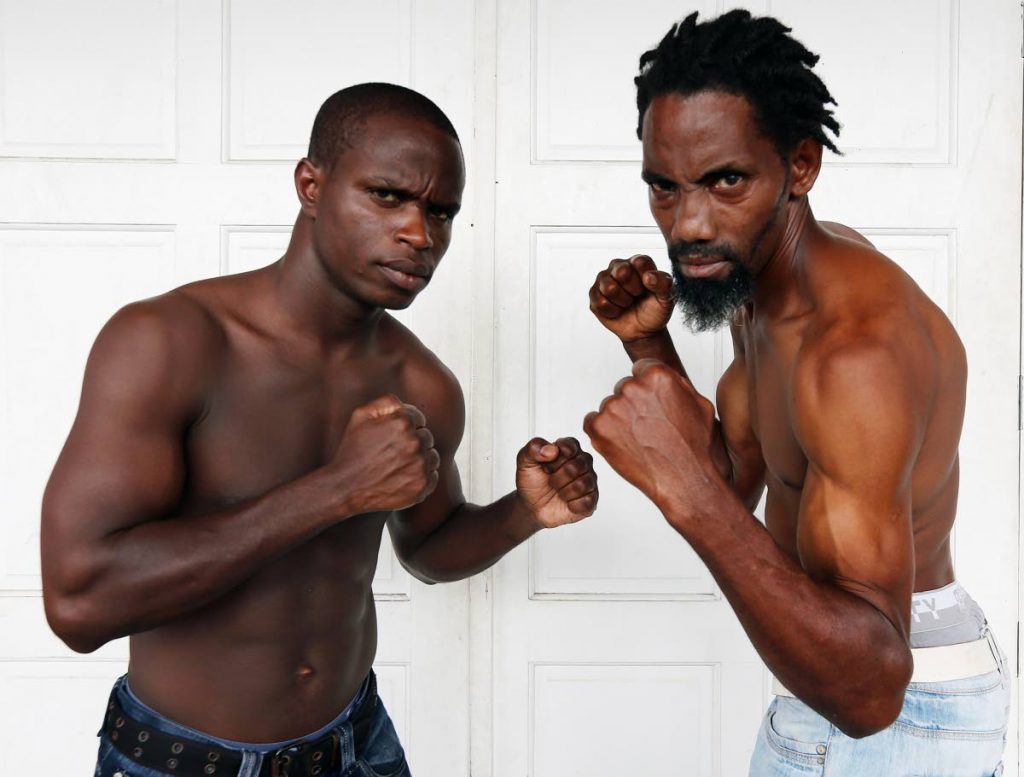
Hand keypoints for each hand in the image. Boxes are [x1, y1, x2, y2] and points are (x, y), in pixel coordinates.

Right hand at [330, 394, 439, 513]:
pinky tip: (402, 479)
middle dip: (413, 443)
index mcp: (403, 422)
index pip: (419, 418)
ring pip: (432, 457)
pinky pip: (432, 476)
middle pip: (426, 437)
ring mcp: (420, 465)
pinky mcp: (422, 485)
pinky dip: (421, 478)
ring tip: (397, 467)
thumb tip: (403, 403)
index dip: (405, 427)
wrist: (346, 488)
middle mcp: (415, 442)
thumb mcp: (360, 416)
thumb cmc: (352, 451)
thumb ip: (386, 402)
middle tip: (392, 454)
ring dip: (419, 460)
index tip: (393, 438)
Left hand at [516, 437, 597, 527]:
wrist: (531, 506)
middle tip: (550, 481)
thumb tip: (552, 449)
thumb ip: (533, 448)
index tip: (546, 466)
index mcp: (569, 448)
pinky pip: (587, 501)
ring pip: (583, 484)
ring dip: (564, 491)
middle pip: (577, 466)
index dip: (554, 460)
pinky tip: (566, 502)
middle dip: (557, 477)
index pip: (570, 447)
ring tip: (557, 491)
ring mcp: (589, 480)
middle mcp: (583, 462)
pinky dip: (571, 504)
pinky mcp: (591, 500)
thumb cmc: (532, 481)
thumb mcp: (524, 461)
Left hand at [583, 360, 725, 520]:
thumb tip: (665, 378)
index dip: (648, 389)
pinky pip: (593, 421)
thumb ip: (677, 384)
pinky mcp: (598, 428)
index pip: (640, 369)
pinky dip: (604, 432)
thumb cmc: (696, 448)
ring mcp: (613, 408)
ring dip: (620, 419)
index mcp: (657, 376)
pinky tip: (624, 444)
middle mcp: (632, 387)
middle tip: (649, 427)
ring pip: (611, 406)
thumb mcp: (699, 404)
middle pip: (625, 387)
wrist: (686, 483)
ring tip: (641, 440)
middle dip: (634, 404)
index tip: (653, 404)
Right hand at [589, 255, 673, 342]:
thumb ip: (664, 283)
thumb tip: (648, 277)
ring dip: (622, 302)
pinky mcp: (594, 294)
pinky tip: (618, 311)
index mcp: (637, 262)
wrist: (643, 331)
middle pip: (621, 271)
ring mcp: (603, 279)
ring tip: (628, 303)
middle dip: (633, 290)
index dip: (646, 280)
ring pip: (609, 287)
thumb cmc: (655, 310)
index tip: (649, 289)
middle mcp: (618, 266)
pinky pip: (600, 303)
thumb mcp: (667, 298)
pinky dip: (612, 312)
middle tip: (637, 296)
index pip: (639, 262)